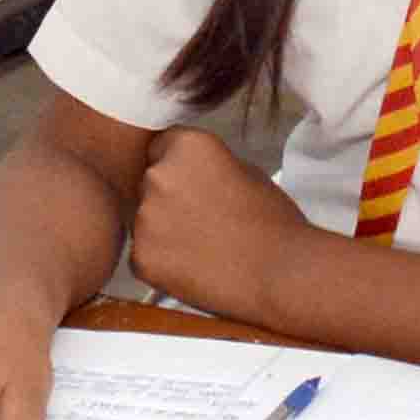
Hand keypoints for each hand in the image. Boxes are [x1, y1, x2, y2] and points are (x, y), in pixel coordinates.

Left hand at [127, 125, 308, 319]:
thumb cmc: (273, 222)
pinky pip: (144, 254)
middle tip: (200, 220)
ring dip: (163, 231)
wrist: (279, 273)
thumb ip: (210, 166)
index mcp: (187, 146)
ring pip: (144, 220)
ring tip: (200, 248)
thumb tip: (195, 174)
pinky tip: (192, 268)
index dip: (178, 168)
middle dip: (167, 198)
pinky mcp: (140, 257)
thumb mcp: (246, 171)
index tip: (193, 186)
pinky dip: (162, 262)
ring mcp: (145, 218)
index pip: (162, 146)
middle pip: (148, 182)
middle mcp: (158, 175)